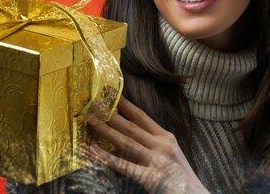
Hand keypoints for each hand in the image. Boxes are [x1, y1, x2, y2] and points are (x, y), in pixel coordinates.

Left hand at [87, 96, 208, 193]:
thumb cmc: (179, 177)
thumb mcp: (167, 154)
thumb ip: (147, 145)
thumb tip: (119, 139)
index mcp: (165, 137)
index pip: (140, 115)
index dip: (124, 103)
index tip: (109, 92)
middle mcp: (161, 145)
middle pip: (130, 126)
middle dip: (110, 114)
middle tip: (92, 103)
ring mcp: (157, 161)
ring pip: (126, 142)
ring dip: (105, 130)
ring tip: (90, 120)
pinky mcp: (151, 178)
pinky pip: (125, 166)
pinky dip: (107, 158)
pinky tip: (93, 151)